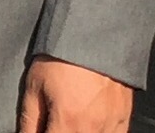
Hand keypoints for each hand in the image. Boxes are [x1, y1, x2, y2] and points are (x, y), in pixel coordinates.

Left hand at [18, 55, 133, 132]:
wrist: (95, 31)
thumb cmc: (64, 54)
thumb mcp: (35, 85)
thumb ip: (30, 120)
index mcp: (69, 121)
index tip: (41, 130)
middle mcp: (93, 127)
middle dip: (59, 131)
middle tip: (53, 122)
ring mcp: (112, 124)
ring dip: (78, 131)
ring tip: (69, 120)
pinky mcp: (124, 117)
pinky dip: (99, 132)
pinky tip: (87, 124)